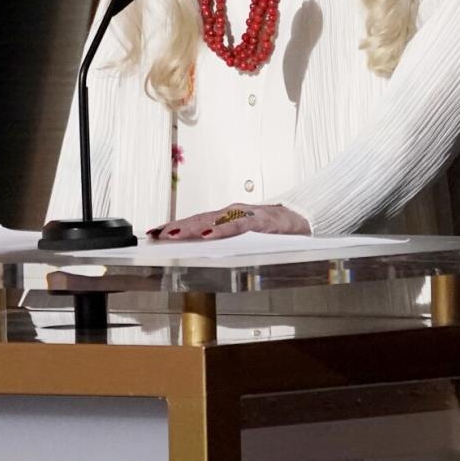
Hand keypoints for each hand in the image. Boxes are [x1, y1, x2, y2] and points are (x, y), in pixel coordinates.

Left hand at [146, 203, 310, 240]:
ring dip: (192, 227)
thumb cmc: (275, 228)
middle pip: (199, 219)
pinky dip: (222, 230)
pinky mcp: (260, 220)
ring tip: (173, 234)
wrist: (305, 217)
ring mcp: (246, 215)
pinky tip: (209, 235)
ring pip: (214, 220)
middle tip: (155, 234)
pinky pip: (238, 226)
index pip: (197, 220)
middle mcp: (233, 212)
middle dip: (176, 227)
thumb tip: (201, 248)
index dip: (175, 226)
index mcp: (228, 216)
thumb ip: (226, 238)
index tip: (154, 232)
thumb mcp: (246, 234)